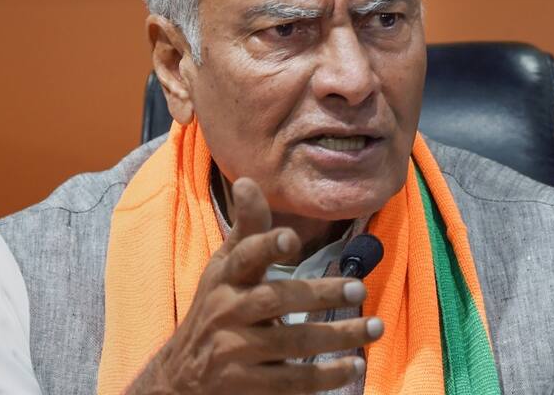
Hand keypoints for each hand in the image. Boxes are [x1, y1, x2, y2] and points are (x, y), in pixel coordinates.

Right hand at [126, 177, 381, 393]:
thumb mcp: (225, 269)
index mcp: (224, 278)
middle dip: (319, 294)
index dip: (266, 246)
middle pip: (275, 299)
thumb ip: (247, 230)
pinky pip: (291, 382)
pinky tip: (353, 365)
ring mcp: (232, 352)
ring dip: (337, 336)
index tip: (292, 238)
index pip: (244, 256)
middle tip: (359, 289)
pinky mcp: (243, 386)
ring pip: (290, 343)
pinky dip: (325, 377)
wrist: (180, 378)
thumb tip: (248, 180)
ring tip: (374, 328)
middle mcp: (225, 311)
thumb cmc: (216, 309)